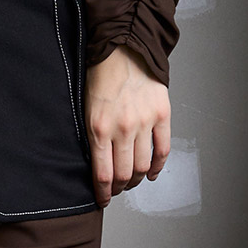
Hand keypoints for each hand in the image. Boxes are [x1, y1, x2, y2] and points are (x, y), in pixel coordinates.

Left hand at [85, 47, 170, 207]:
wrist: (124, 48)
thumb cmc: (100, 75)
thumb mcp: (85, 107)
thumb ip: (93, 135)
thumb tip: (97, 162)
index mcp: (99, 127)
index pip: (102, 173)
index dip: (103, 192)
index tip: (103, 199)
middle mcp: (123, 128)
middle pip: (123, 174)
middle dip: (118, 188)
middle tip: (115, 190)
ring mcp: (145, 123)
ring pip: (142, 165)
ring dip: (136, 179)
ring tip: (131, 180)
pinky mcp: (162, 115)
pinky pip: (162, 149)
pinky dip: (157, 166)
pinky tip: (150, 172)